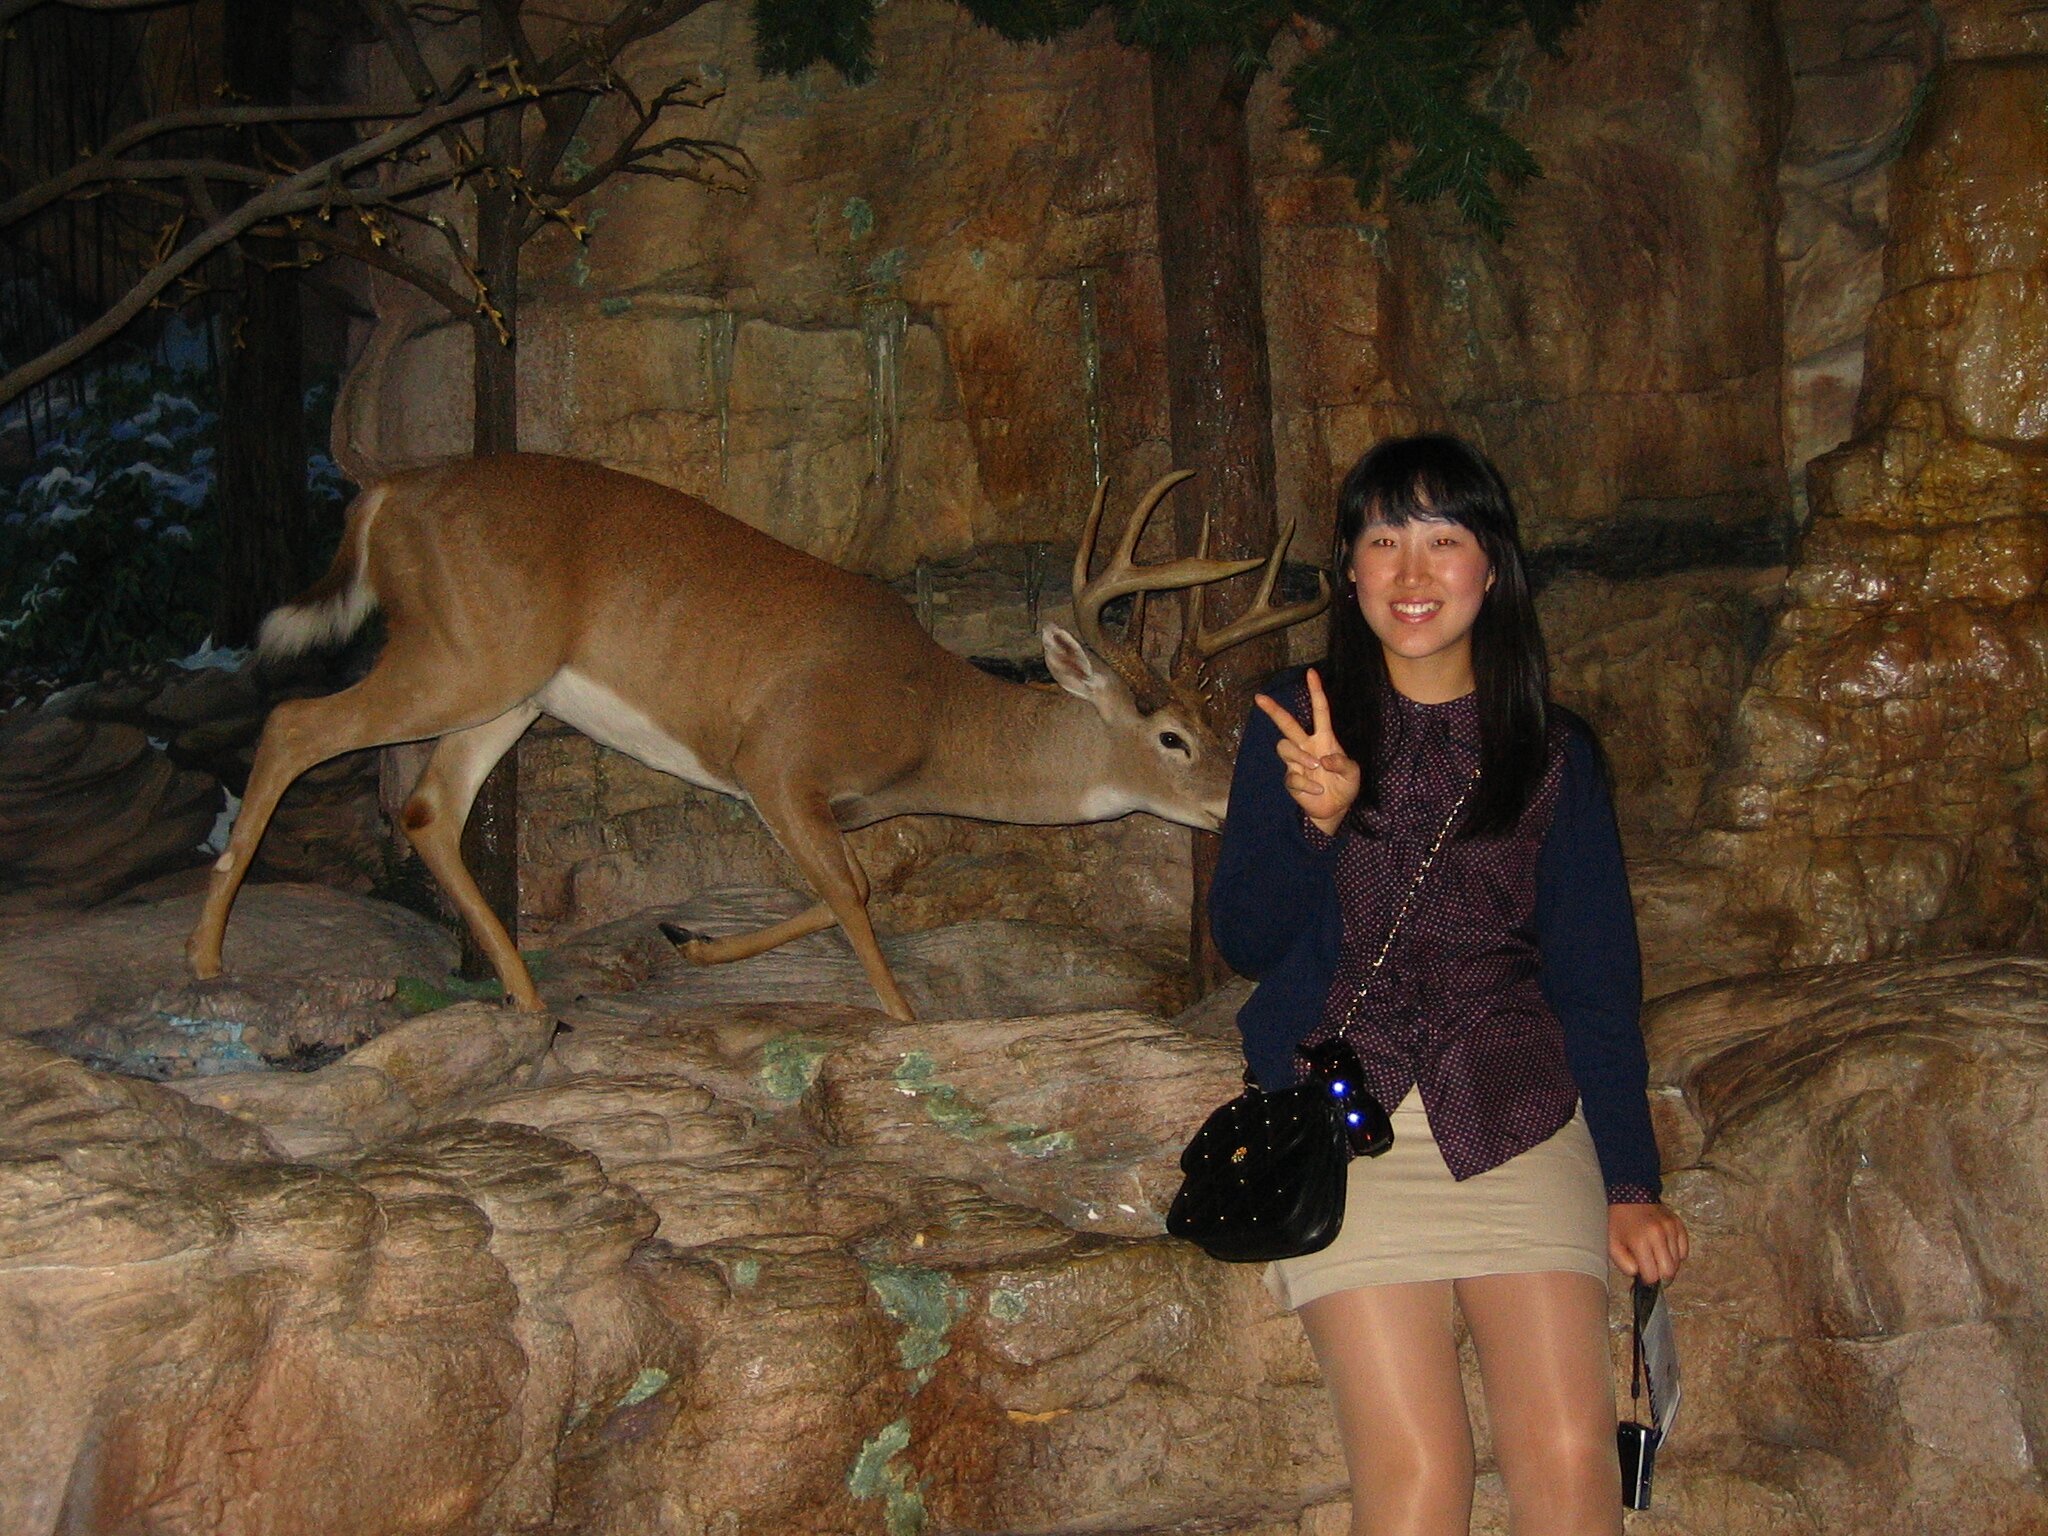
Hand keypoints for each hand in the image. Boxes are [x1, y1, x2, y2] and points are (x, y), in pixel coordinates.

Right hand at [1253, 667, 1360, 835]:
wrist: (1335, 809)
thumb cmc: (1344, 785)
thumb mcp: (1353, 773)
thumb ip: (1343, 763)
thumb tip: (1324, 758)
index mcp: (1324, 739)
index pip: (1319, 710)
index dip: (1315, 691)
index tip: (1311, 673)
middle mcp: (1307, 746)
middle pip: (1287, 724)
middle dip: (1273, 710)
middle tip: (1259, 698)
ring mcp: (1297, 762)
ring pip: (1284, 747)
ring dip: (1299, 756)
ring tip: (1315, 768)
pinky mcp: (1291, 779)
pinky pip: (1292, 776)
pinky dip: (1307, 783)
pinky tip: (1317, 789)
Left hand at [1609, 1202, 1688, 1285]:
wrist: (1630, 1195)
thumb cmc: (1619, 1222)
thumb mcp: (1612, 1244)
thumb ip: (1624, 1264)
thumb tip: (1640, 1275)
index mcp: (1640, 1242)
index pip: (1653, 1275)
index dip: (1648, 1280)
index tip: (1643, 1276)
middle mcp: (1659, 1235)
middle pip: (1670, 1271)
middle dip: (1661, 1276)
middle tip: (1652, 1270)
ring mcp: (1671, 1229)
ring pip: (1678, 1262)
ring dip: (1668, 1264)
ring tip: (1656, 1256)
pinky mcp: (1679, 1225)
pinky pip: (1684, 1250)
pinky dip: (1677, 1254)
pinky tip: (1665, 1249)